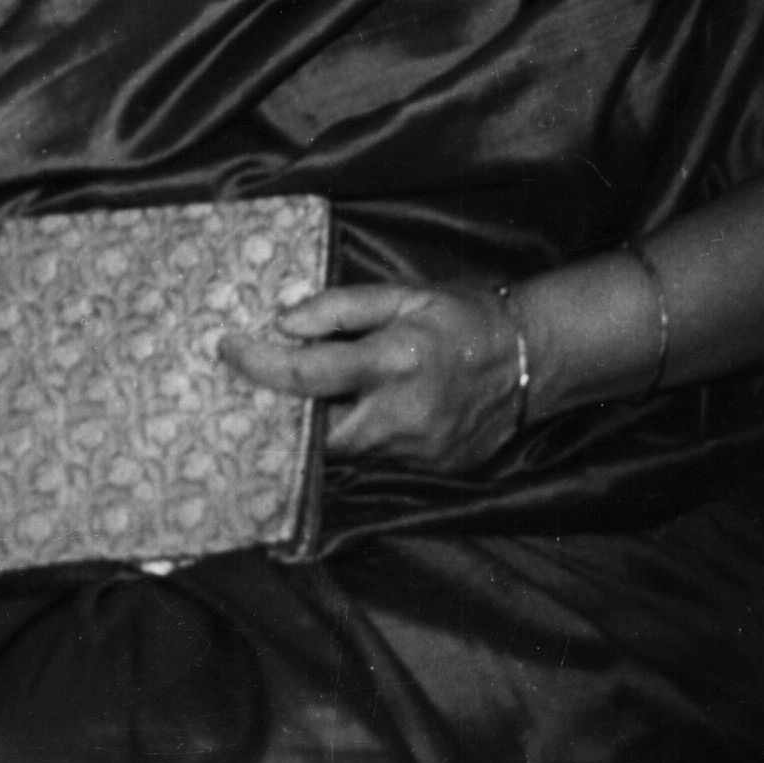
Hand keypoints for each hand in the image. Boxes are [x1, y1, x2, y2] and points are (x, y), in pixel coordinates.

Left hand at [218, 283, 525, 471]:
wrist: (535, 356)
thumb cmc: (463, 317)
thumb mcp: (404, 295)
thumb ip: (340, 308)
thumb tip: (283, 324)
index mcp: (395, 362)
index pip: (307, 374)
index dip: (260, 364)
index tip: (228, 349)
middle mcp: (405, 414)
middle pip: (320, 434)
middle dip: (291, 417)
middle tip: (271, 391)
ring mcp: (423, 448)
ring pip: (350, 451)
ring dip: (329, 427)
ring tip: (314, 401)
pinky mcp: (437, 467)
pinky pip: (382, 458)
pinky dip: (365, 437)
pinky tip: (362, 415)